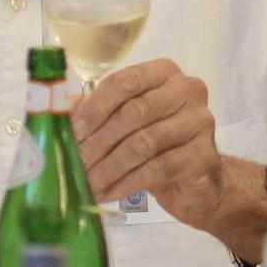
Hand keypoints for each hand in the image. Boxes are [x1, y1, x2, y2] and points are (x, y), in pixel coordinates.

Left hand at [73, 55, 266, 254]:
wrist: (199, 182)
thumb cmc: (157, 144)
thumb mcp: (127, 123)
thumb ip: (99, 111)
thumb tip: (63, 111)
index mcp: (164, 73)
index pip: (125, 81)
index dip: (96, 106)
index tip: (74, 131)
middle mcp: (187, 90)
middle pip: (135, 112)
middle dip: (100, 140)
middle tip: (76, 162)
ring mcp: (200, 122)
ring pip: (144, 143)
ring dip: (110, 166)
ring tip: (88, 182)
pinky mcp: (203, 156)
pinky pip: (158, 169)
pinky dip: (127, 183)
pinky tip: (108, 192)